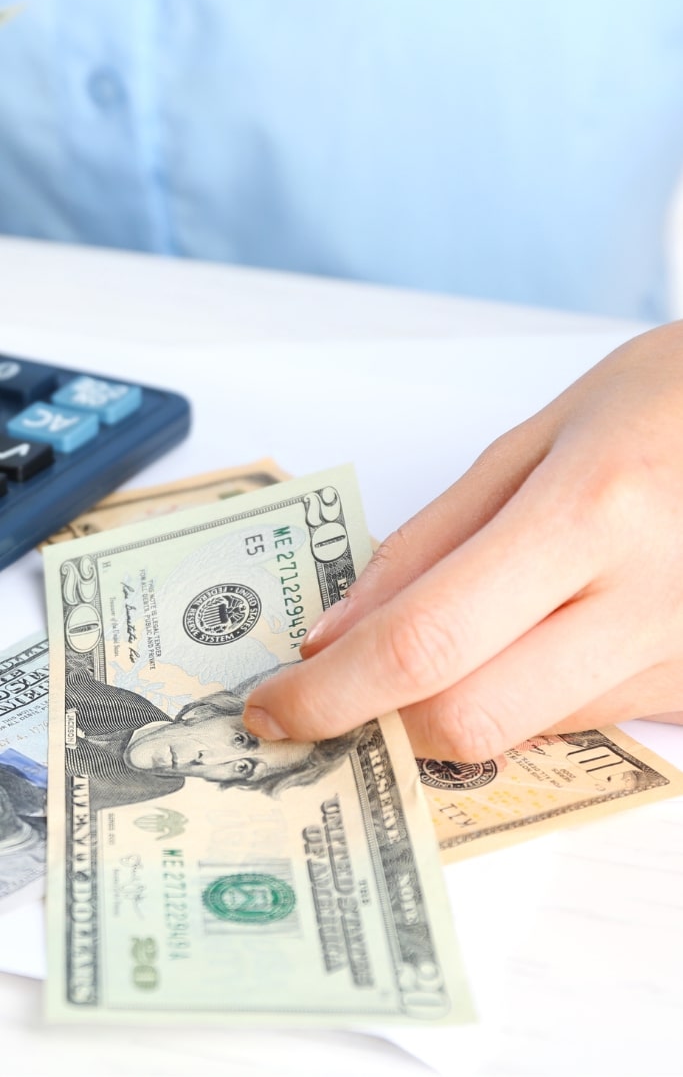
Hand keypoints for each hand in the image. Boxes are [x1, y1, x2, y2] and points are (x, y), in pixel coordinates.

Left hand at [245, 322, 682, 760]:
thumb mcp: (534, 442)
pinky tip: (525, 640)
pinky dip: (518, 695)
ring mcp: (679, 656)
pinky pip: (576, 723)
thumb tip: (338, 632)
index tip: (276, 706)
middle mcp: (644, 599)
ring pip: (522, 733)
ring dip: (450, 702)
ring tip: (450, 637)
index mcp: (589, 511)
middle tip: (338, 692)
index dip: (332, 691)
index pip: (427, 640)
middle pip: (471, 719)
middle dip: (380, 720)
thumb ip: (431, 542)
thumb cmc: (664, 402)